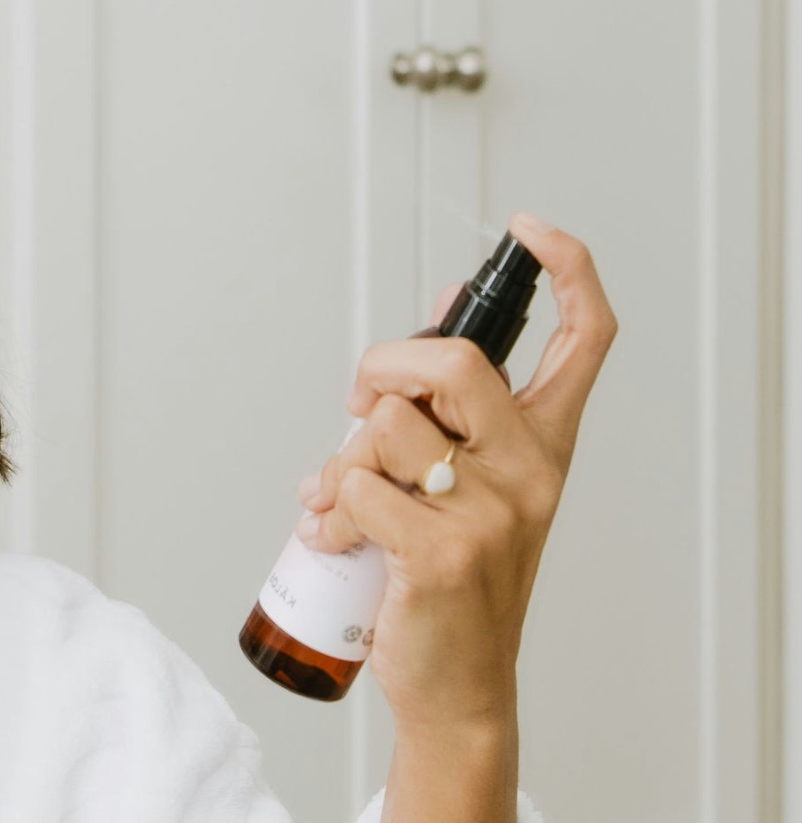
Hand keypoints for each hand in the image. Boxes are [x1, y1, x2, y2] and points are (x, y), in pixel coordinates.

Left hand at [294, 211, 617, 733]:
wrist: (456, 685)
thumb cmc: (453, 578)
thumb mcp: (467, 483)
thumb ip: (448, 407)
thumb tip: (433, 313)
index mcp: (544, 443)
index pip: (586, 340)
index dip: (566, 271)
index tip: (529, 229)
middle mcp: (530, 470)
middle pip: (454, 361)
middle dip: (383, 367)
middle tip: (361, 407)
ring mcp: (491, 511)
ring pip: (385, 426)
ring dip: (343, 459)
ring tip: (343, 501)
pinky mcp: (441, 551)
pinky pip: (356, 487)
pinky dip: (328, 509)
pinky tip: (337, 538)